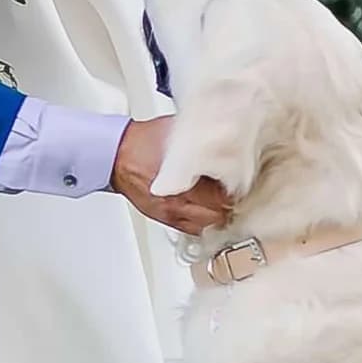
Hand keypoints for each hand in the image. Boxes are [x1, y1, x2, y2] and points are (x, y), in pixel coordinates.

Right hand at [109, 117, 230, 235]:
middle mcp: (178, 202)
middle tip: (236, 189)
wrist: (117, 156)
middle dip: (231, 202)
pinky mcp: (167, 220)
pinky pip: (195, 229)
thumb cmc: (143, 142)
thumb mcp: (179, 133)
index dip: (238, 186)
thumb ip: (204, 139)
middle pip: (220, 213)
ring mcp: (172, 214)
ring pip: (210, 225)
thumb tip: (227, 138)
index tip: (243, 177)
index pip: (224, 194)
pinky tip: (207, 208)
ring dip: (219, 213)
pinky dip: (205, 221)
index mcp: (183, 180)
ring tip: (223, 199)